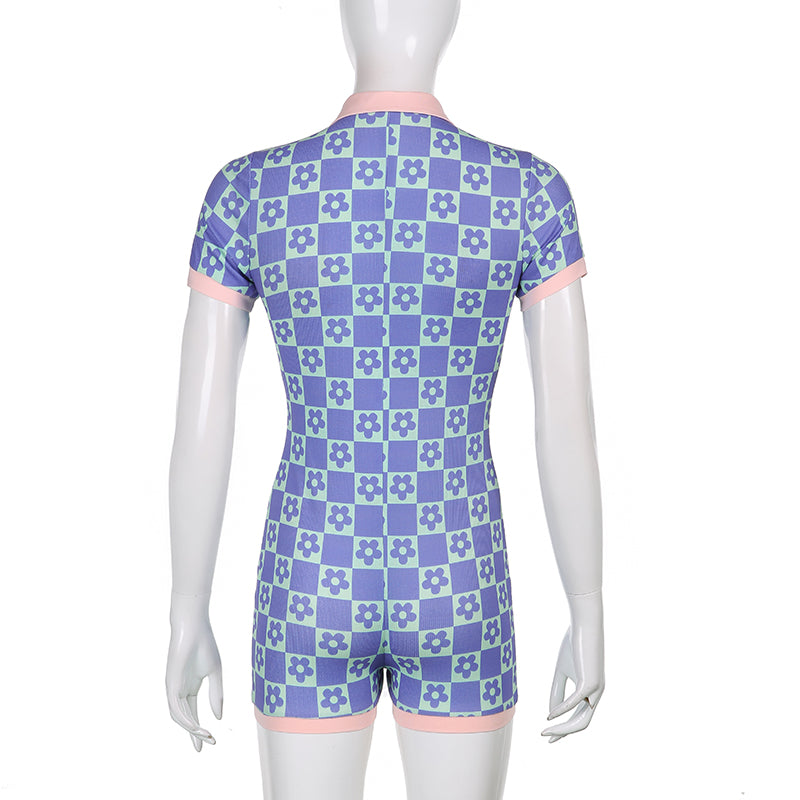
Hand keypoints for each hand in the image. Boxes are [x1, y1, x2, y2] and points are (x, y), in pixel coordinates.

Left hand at [165, 595, 223, 750]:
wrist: (193, 628)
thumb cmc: (205, 645)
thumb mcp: (215, 673)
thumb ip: (216, 695)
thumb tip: (218, 718)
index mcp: (191, 687)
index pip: (194, 713)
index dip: (200, 728)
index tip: (209, 742)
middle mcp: (180, 691)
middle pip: (186, 719)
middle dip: (195, 734)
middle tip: (205, 747)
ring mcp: (174, 689)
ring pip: (180, 717)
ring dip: (192, 729)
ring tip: (206, 737)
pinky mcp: (170, 685)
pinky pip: (176, 709)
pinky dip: (186, 720)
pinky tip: (198, 726)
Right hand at [541, 623, 603, 742]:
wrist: (585, 624)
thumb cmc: (574, 644)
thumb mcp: (561, 671)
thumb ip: (557, 691)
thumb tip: (551, 714)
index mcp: (591, 691)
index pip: (579, 717)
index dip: (564, 729)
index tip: (548, 736)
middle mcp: (596, 694)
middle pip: (581, 723)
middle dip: (563, 733)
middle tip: (546, 738)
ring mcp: (595, 690)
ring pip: (582, 719)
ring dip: (563, 728)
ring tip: (546, 731)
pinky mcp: (590, 682)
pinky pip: (574, 702)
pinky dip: (561, 711)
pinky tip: (549, 715)